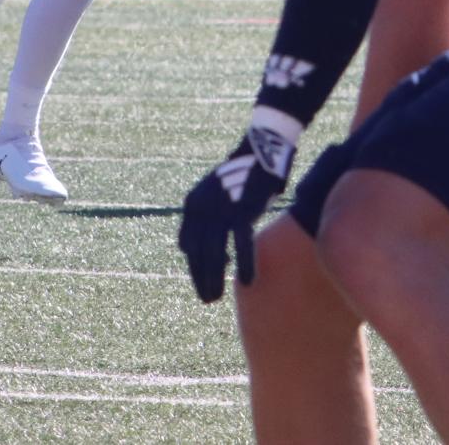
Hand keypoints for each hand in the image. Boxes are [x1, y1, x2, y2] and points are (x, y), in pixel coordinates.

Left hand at [178, 118, 297, 303]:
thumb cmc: (239, 176)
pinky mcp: (244, 208)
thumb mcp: (214, 196)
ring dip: (214, 277)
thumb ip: (202, 220)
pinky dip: (245, 262)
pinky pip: (242, 242)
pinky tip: (247, 280)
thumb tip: (188, 249)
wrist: (261, 149)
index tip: (201, 284)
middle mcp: (203, 206)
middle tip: (207, 299)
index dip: (194, 267)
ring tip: (215, 298)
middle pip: (199, 252)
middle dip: (201, 278)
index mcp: (193, 204)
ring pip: (215, 251)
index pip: (188, 245)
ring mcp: (222, 207)